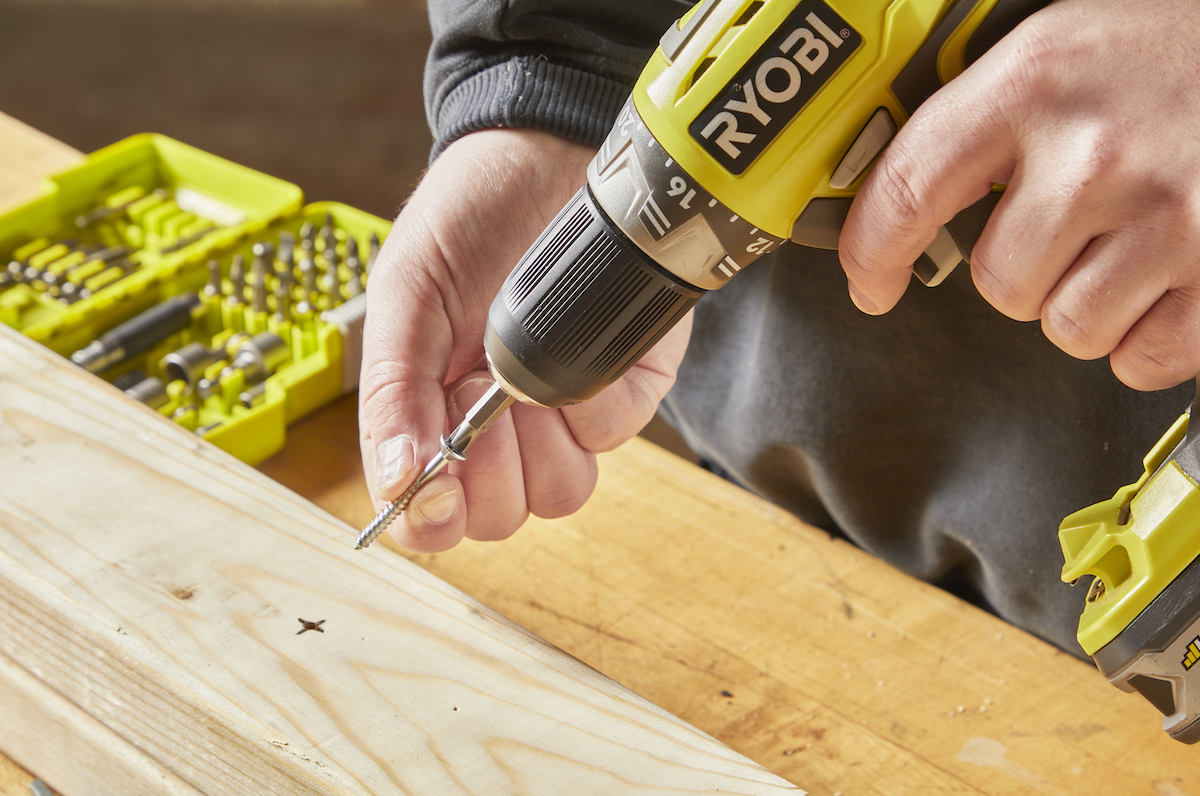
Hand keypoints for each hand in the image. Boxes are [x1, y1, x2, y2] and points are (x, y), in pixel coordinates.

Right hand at [359, 129, 691, 552]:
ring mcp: (566, 413)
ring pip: (563, 492)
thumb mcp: (406, 296)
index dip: (435, 518)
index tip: (437, 488)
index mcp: (435, 416)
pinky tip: (572, 349)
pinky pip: (615, 432)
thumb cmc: (465, 219)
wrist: (543, 153)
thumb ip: (392, 392)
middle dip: (489, 467)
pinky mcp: (625, 385)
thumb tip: (392, 484)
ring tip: (520, 366)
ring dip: (542, 437)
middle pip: (502, 515)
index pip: (436, 515)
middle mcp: (502, 430)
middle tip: (476, 392)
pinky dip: (593, 395)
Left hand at [839, 0, 1199, 390]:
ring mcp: (1169, 218)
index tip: (871, 283)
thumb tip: (913, 193)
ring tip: (1134, 238)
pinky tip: (1171, 274)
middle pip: (998, 284)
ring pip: (1066, 328)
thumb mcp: (1069, 46)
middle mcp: (1095, 153)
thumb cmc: (1181, 46)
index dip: (872, 253)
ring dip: (1087, 301)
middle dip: (1025, 267)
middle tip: (1078, 219)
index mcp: (1036, 82)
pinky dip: (1150, 334)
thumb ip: (990, 117)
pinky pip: (1142, 357)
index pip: (906, 189)